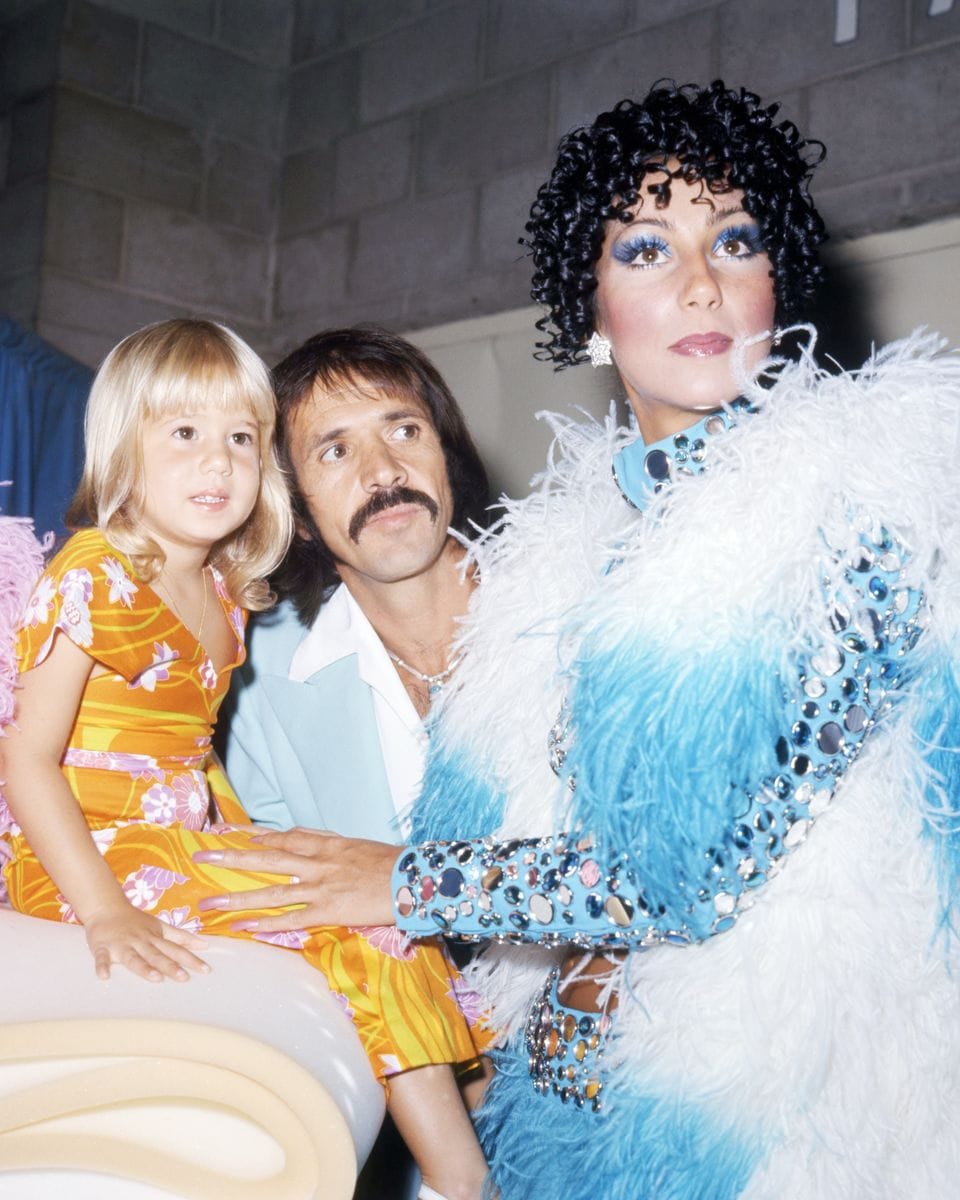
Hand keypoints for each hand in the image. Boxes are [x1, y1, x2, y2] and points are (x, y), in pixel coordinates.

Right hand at [84, 904, 209, 982]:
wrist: (106, 908)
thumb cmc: (136, 921)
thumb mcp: (160, 926)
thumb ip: (181, 937)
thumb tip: (204, 945)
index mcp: (155, 937)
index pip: (176, 949)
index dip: (191, 959)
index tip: (206, 969)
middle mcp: (141, 941)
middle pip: (157, 955)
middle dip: (171, 966)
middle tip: (184, 978)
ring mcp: (122, 945)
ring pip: (134, 958)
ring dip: (144, 968)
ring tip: (155, 978)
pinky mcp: (102, 947)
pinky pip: (101, 958)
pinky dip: (102, 966)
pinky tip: (104, 976)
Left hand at [193, 828, 400, 933]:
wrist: (414, 878)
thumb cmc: (388, 862)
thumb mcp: (355, 844)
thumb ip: (327, 842)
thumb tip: (304, 838)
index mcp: (324, 844)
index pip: (281, 837)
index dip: (251, 835)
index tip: (226, 834)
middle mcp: (317, 862)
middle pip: (265, 858)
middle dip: (229, 858)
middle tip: (200, 857)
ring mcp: (321, 886)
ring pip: (271, 891)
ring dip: (237, 897)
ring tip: (209, 904)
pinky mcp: (329, 910)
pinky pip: (292, 918)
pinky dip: (267, 923)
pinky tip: (244, 927)